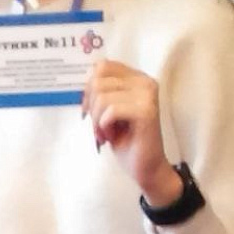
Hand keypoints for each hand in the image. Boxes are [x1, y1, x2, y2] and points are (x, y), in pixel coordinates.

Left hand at [82, 60, 182, 206]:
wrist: (144, 167)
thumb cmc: (125, 139)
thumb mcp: (107, 110)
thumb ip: (101, 91)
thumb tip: (85, 79)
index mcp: (136, 78)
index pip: (102, 66)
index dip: (88, 87)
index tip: (90, 108)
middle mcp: (145, 82)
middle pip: (98, 81)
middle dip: (91, 106)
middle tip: (97, 125)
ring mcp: (148, 95)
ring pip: (102, 96)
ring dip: (96, 119)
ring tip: (105, 133)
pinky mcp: (146, 111)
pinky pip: (111, 110)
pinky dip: (104, 126)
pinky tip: (111, 136)